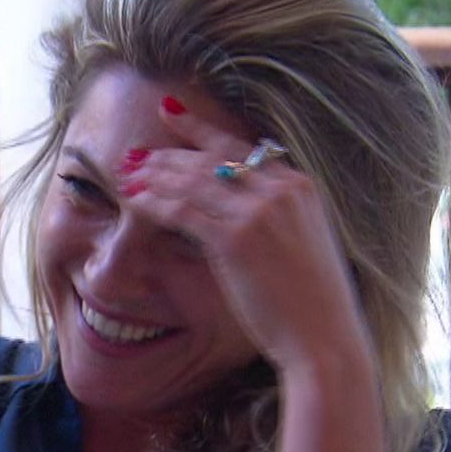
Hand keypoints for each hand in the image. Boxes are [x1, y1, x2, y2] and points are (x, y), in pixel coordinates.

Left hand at [119, 95, 373, 377]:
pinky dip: (155, 203)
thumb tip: (246, 211)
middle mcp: (280, 189)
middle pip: (211, 158)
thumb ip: (278, 217)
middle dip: (168, 154)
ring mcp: (258, 211)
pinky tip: (134, 200)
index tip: (171, 114)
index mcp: (298, 185)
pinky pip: (184, 211)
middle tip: (136, 153)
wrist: (323, 337)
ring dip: (155, 175)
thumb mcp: (304, 244)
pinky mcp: (236, 238)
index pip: (239, 146)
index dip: (199, 129)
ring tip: (127, 173)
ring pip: (193, 181)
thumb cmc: (313, 305)